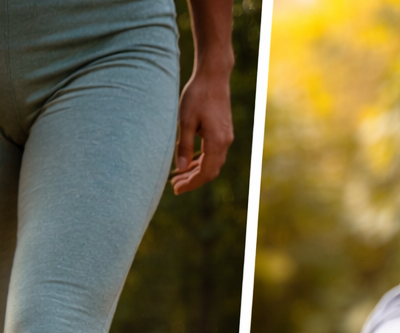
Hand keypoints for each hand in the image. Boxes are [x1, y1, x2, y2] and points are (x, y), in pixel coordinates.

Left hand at [172, 68, 233, 193]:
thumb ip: (183, 145)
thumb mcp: (185, 121)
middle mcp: (225, 141)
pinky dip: (201, 161)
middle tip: (174, 186)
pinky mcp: (223, 131)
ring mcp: (226, 136)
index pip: (205, 172)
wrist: (213, 76)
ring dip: (196, 172)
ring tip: (178, 177)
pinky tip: (188, 163)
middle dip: (192, 181)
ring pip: (212, 163)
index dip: (190, 183)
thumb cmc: (197, 95)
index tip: (176, 189)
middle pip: (210, 171)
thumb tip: (181, 168)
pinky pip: (213, 154)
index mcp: (217, 141)